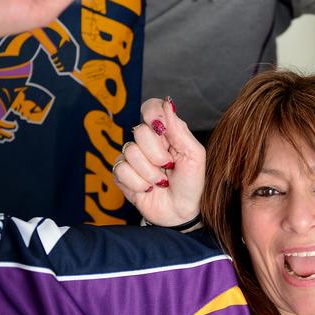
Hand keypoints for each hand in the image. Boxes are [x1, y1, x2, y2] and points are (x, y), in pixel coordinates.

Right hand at [113, 97, 205, 226]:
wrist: (182, 212)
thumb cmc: (191, 183)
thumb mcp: (194, 155)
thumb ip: (179, 130)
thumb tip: (168, 102)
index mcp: (166, 132)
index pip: (150, 107)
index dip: (153, 114)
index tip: (162, 130)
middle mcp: (146, 142)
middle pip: (140, 132)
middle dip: (158, 154)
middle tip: (168, 166)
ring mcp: (132, 158)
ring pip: (130, 152)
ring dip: (150, 173)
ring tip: (160, 181)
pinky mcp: (121, 175)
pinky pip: (121, 170)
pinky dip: (139, 183)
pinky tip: (148, 188)